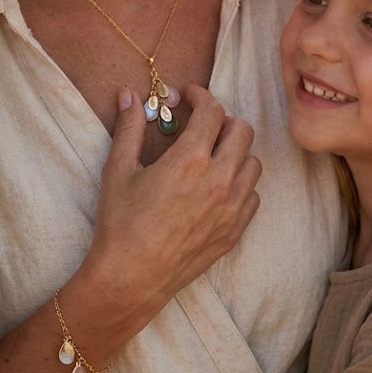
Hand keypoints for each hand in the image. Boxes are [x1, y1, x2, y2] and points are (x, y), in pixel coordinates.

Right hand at [77, 84, 260, 328]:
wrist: (131, 277)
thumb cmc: (121, 223)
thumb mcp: (119, 170)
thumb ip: (129, 128)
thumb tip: (129, 95)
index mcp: (191, 159)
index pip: (212, 110)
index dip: (201, 95)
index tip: (189, 95)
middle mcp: (219, 179)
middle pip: (242, 130)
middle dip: (222, 120)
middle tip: (201, 125)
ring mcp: (232, 207)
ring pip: (253, 162)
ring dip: (235, 152)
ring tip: (211, 156)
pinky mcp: (235, 230)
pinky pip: (253, 195)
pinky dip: (240, 184)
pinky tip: (217, 187)